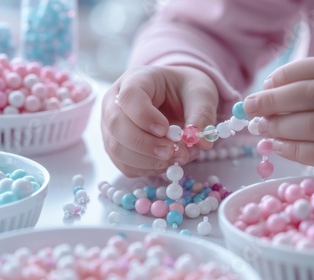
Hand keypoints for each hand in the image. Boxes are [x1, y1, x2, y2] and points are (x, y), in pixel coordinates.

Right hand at [101, 65, 218, 177]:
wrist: (179, 98)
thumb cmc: (186, 91)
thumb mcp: (201, 94)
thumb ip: (202, 114)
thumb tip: (202, 141)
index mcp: (135, 80)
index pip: (129, 96)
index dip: (144, 116)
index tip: (165, 129)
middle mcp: (115, 102)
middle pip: (116, 125)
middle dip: (146, 144)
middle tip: (174, 152)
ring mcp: (112, 127)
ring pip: (117, 149)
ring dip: (148, 161)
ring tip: (178, 158)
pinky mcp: (117, 148)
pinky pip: (125, 165)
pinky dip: (148, 169)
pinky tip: (168, 163)